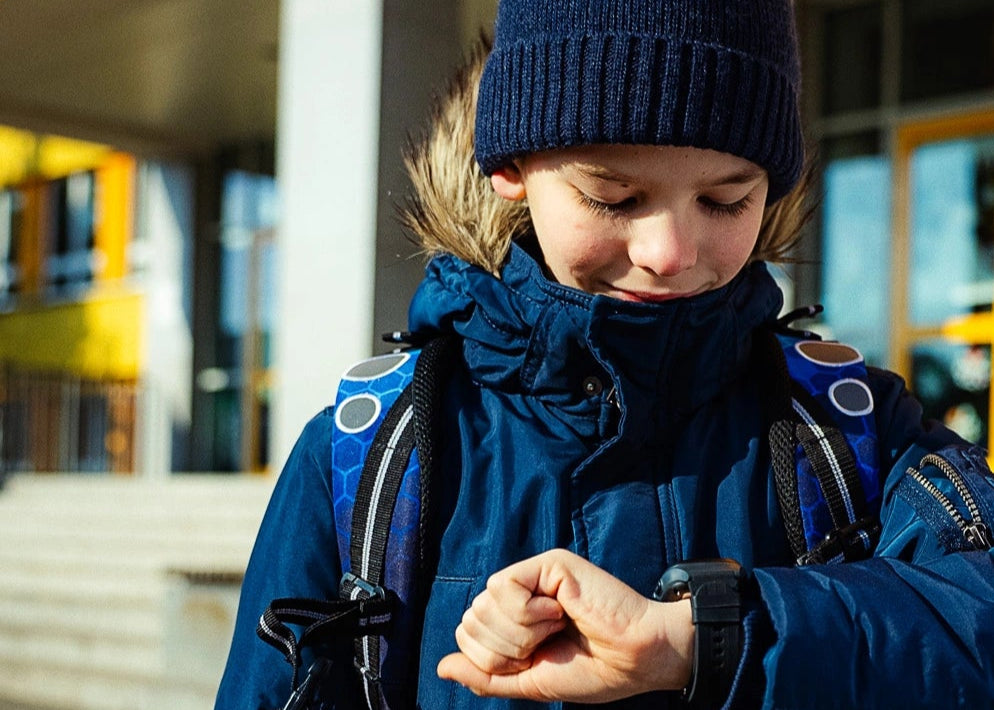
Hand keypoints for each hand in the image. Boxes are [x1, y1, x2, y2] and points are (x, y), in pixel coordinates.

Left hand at [436, 549, 693, 702]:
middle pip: (471, 620)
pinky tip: (559, 611)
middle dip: (507, 648)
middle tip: (547, 644)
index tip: (535, 660)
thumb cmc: (593, 670)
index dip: (494, 660)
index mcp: (513, 620)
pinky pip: (504, 588)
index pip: (467, 634)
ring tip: (557, 627)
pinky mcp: (547, 564)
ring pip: (484, 605)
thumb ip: (485, 675)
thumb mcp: (530, 682)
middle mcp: (519, 593)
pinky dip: (528, 613)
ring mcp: (532, 576)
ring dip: (520, 633)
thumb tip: (441, 666)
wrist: (636, 660)